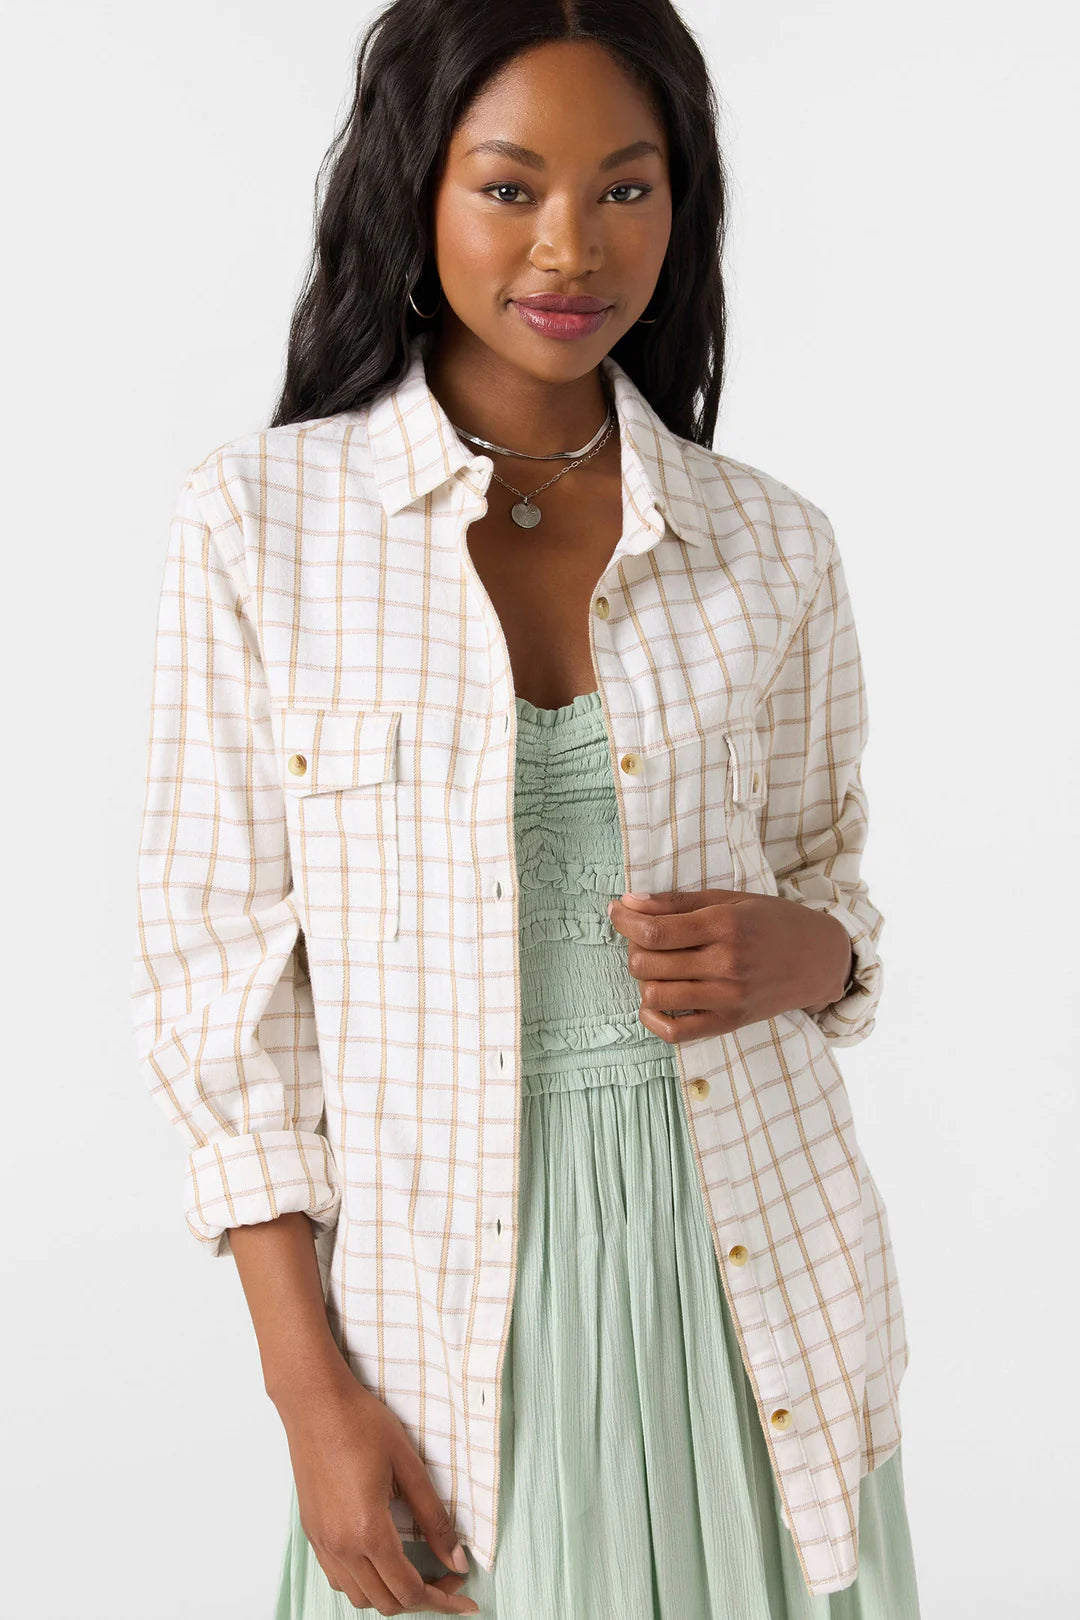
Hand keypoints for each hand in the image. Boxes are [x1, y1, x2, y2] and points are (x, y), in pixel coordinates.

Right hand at [275, 1371, 479, 1613]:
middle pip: (386, 1602)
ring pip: (360, 1597)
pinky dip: (366, 1582)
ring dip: (392, 1594)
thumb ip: (435, 1519)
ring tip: (419, 1571)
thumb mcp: (410, 1466)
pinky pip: (340, 1578)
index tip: (467, 1602)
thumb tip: (458, 1561)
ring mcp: (322, 1542)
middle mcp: (341, 1546)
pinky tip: (384, 1559)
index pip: (410, 1591)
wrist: (315, 1402)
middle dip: (423, 1599)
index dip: (443, 1602)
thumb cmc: (362, 1424)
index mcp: (368, 1531)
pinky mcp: (312, 1534)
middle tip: (450, 1577)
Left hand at [607, 887, 853, 1044]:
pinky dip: (652, 1018)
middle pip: (647, 964)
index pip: (655, 931)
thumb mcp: (731, 899)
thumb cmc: (774, 922)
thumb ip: (677, 902)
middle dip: (633, 947)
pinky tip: (655, 1000)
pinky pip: (674, 1032)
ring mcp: (727, 998)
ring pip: (654, 996)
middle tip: (643, 937)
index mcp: (725, 926)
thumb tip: (629, 903)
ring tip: (655, 965)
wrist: (819, 959)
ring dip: (643, 978)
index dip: (624, 921)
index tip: (616, 911)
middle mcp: (725, 964)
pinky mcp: (729, 1023)